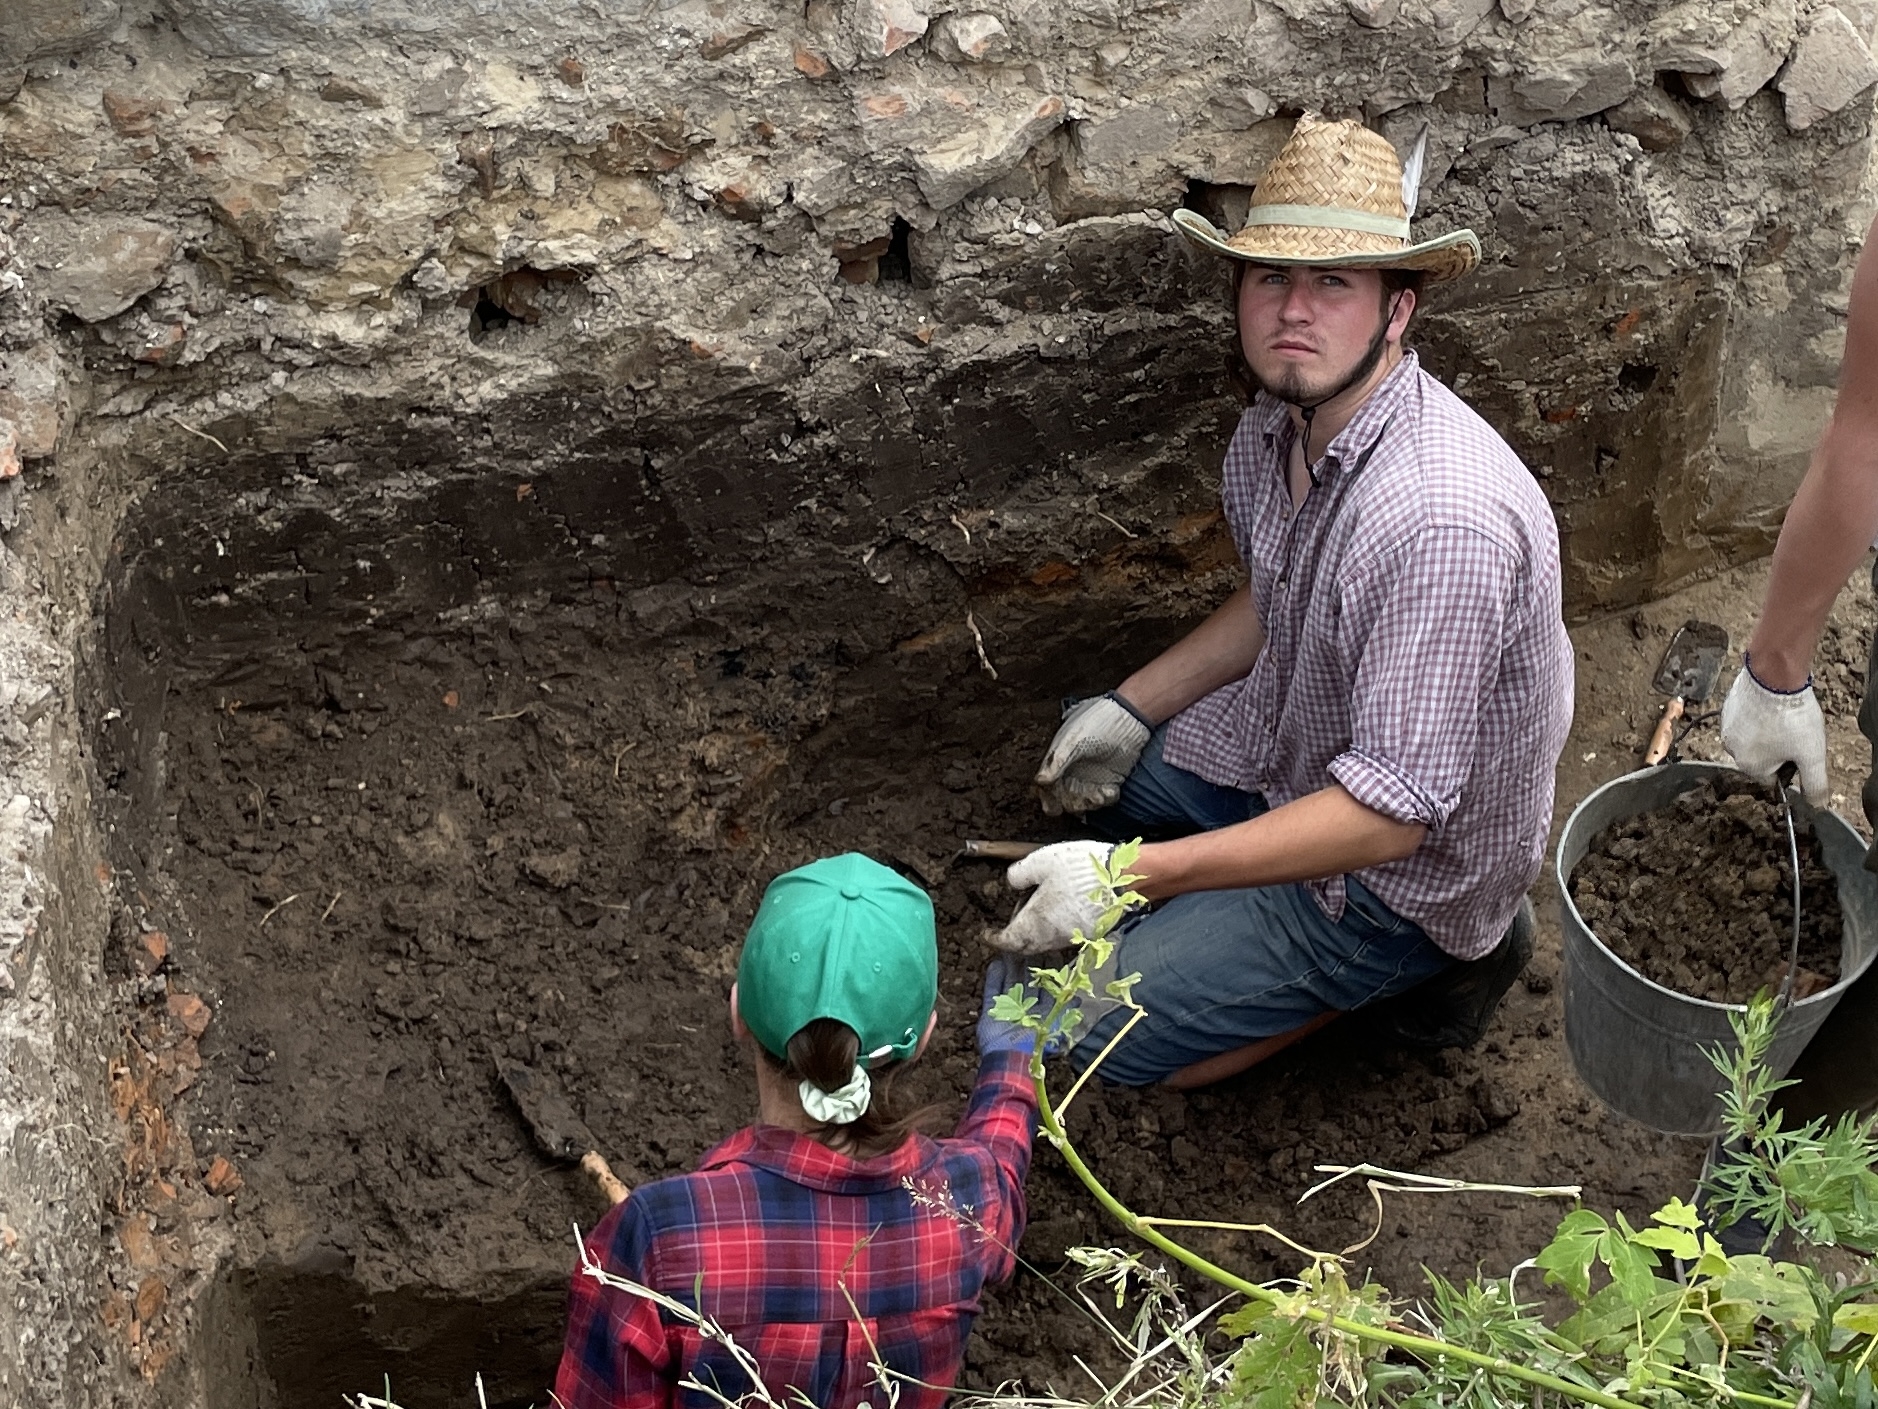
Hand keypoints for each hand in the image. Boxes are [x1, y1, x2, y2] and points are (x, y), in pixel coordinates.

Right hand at [975, 958, 1072, 1055]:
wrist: (1009, 1058)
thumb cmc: (1034, 1044)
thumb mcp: (1055, 1027)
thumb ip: (1065, 1012)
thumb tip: (1079, 998)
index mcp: (1041, 1012)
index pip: (1045, 988)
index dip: (1047, 972)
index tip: (1049, 954)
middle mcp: (1025, 1008)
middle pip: (1027, 982)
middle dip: (1028, 966)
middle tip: (1030, 947)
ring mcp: (1007, 1008)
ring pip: (1010, 982)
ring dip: (1011, 967)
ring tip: (1011, 950)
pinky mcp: (991, 1009)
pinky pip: (992, 990)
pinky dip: (994, 977)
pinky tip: (996, 963)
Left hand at [987, 840, 1112, 954]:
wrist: (1125, 876)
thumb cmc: (1080, 868)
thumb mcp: (1041, 861)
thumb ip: (1019, 874)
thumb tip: (1011, 884)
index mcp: (1036, 922)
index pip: (1009, 940)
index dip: (994, 939)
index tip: (986, 934)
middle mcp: (1053, 936)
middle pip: (1027, 945)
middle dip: (1015, 936)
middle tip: (1011, 920)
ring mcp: (1073, 937)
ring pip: (1045, 941)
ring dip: (1035, 931)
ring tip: (1035, 907)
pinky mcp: (1090, 933)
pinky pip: (1063, 935)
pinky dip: (1053, 927)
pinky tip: (1057, 908)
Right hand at [1034, 694, 1150, 816]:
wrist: (1130, 718)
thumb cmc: (1098, 722)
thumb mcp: (1074, 741)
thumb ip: (1057, 761)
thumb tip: (1041, 781)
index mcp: (1059, 759)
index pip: (1047, 786)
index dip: (1048, 798)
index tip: (1054, 807)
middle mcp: (1072, 770)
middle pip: (1064, 798)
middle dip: (1071, 803)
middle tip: (1081, 800)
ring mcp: (1091, 776)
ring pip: (1084, 801)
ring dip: (1090, 802)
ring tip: (1100, 795)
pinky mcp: (1109, 780)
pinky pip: (1104, 798)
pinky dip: (1106, 798)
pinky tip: (1111, 791)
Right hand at [1720, 663, 1828, 802]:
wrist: (1773, 677)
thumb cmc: (1791, 717)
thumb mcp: (1812, 756)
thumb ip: (1814, 784)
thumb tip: (1816, 806)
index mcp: (1750, 766)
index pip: (1773, 778)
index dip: (1791, 766)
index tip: (1800, 751)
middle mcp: (1732, 750)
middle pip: (1761, 758)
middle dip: (1778, 749)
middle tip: (1794, 733)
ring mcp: (1726, 727)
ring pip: (1752, 738)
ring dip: (1767, 732)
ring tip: (1783, 717)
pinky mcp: (1727, 708)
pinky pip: (1744, 719)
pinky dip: (1757, 715)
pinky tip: (1771, 705)